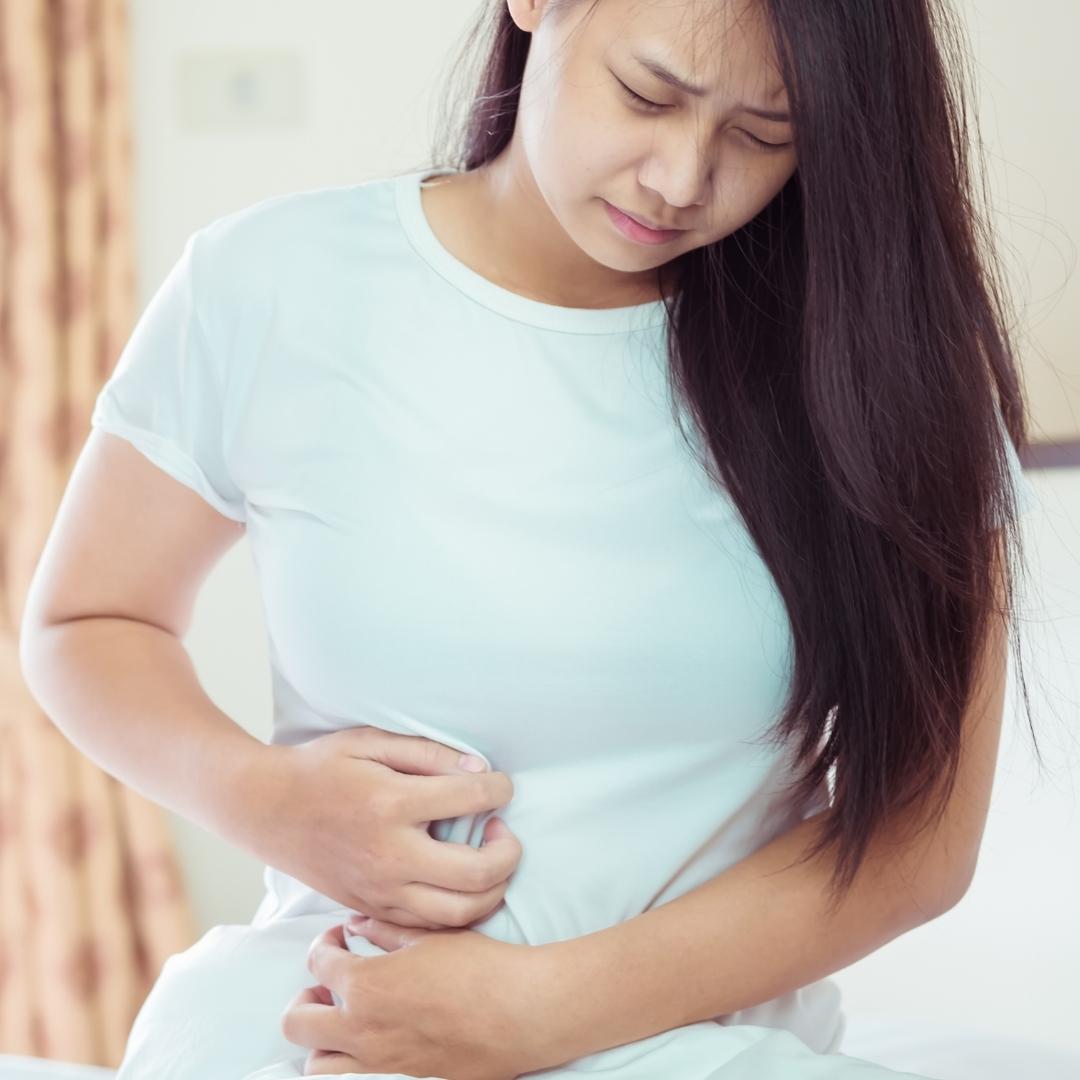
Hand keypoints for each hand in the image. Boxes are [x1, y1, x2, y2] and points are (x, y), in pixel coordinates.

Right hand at [234, 728, 522, 927]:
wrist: (265, 809)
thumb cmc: (320, 769)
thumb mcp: (369, 743)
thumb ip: (427, 753)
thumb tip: (478, 768)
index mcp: (391, 804)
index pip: (470, 799)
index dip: (499, 788)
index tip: (501, 784)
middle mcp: (389, 854)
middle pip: (476, 873)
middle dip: (508, 852)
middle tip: (503, 831)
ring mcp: (380, 889)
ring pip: (459, 912)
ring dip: (492, 889)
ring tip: (489, 859)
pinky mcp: (371, 907)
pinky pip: (430, 925)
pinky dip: (458, 909)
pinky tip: (459, 882)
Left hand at [281, 918, 560, 1078]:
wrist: (521, 1011)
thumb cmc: (481, 967)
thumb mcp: (430, 935)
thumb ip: (385, 928)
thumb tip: (357, 924)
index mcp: (367, 986)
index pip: (318, 963)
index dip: (324, 945)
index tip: (340, 940)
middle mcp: (362, 1030)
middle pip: (297, 1022)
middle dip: (305, 998)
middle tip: (327, 985)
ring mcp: (379, 1065)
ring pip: (316, 1064)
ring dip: (321, 1040)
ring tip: (345, 1020)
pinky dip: (350, 1065)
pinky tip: (373, 1043)